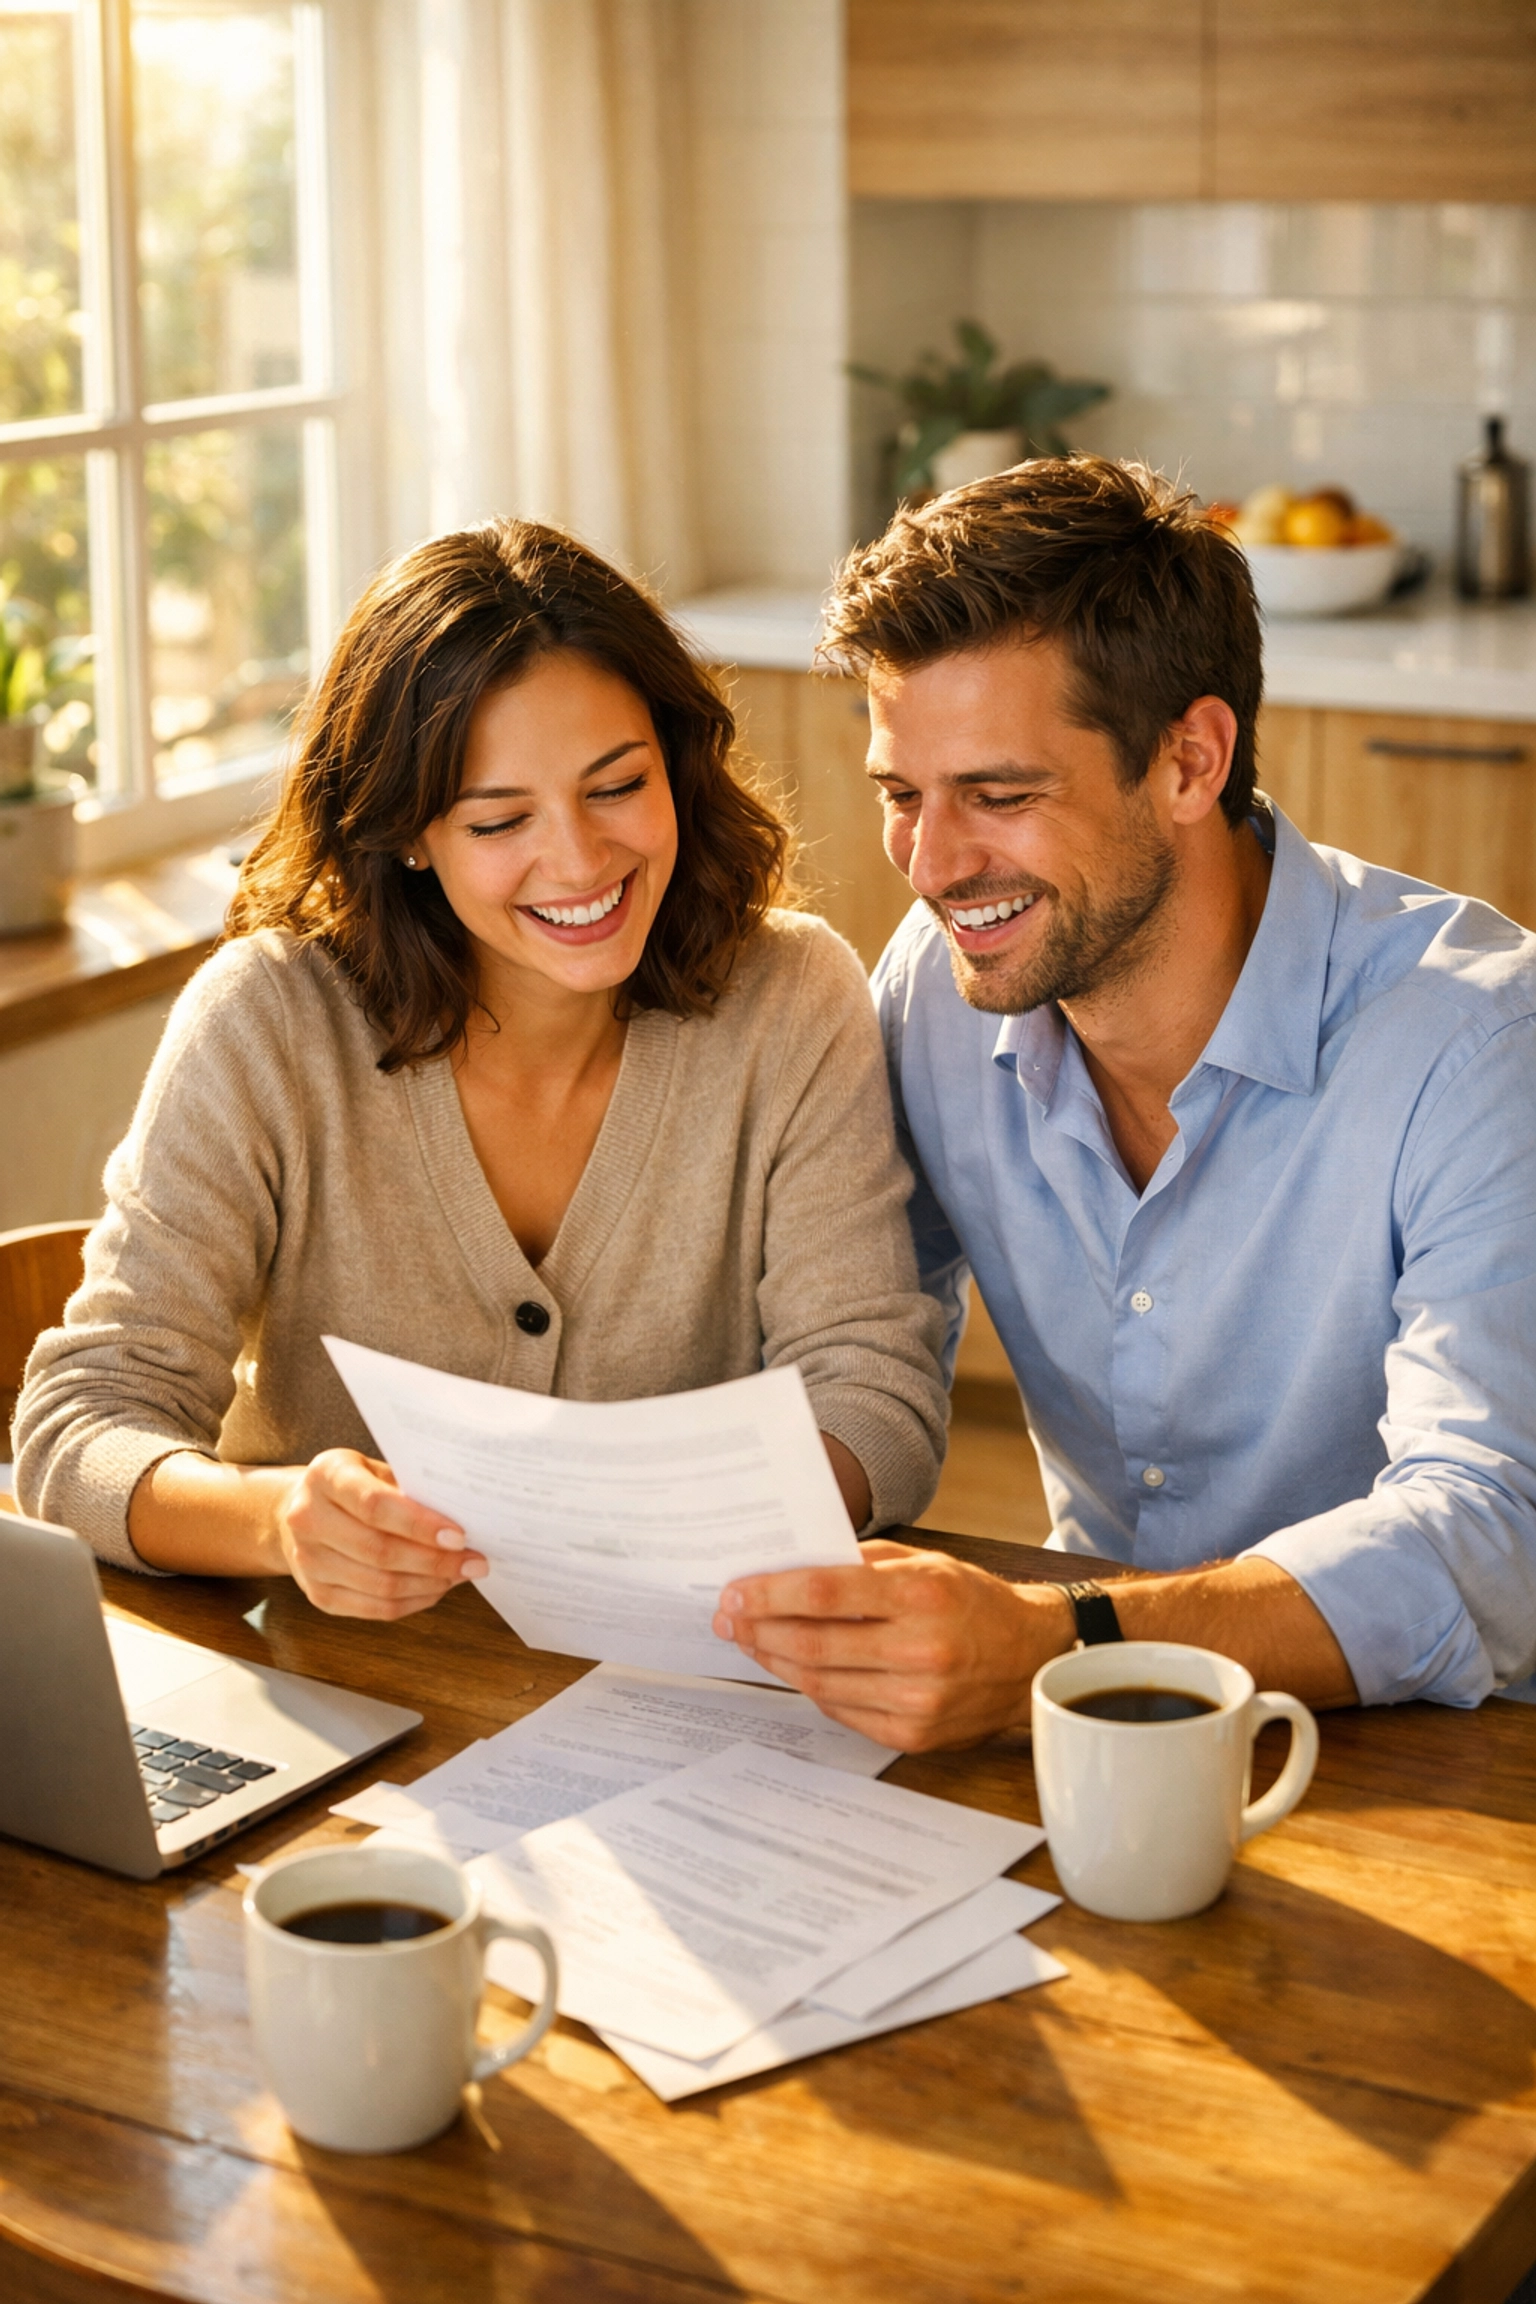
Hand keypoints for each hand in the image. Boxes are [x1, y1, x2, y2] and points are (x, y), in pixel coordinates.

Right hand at [275, 1449, 488, 1619]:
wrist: (299, 1511)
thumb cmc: (353, 1486)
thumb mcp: (375, 1469)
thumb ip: (409, 1488)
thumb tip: (464, 1515)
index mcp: (325, 1476)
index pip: (374, 1506)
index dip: (420, 1525)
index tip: (459, 1535)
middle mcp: (307, 1519)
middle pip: (379, 1551)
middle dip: (435, 1560)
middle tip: (474, 1561)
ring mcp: (308, 1561)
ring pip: (380, 1585)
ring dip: (429, 1584)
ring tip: (460, 1574)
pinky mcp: (318, 1594)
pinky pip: (375, 1609)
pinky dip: (414, 1601)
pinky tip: (436, 1588)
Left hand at [713, 1539, 1074, 1749]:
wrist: (1031, 1659)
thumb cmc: (973, 1601)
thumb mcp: (926, 1562)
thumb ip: (861, 1563)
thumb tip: (791, 1568)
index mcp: (922, 1595)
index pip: (825, 1594)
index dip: (770, 1594)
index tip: (734, 1592)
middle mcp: (920, 1650)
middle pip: (812, 1643)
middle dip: (758, 1629)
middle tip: (728, 1618)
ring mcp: (917, 1699)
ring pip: (819, 1682)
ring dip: (774, 1660)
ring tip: (751, 1640)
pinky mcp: (913, 1734)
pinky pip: (841, 1710)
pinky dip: (810, 1687)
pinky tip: (792, 1667)